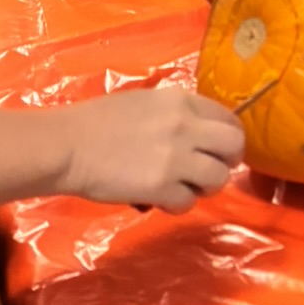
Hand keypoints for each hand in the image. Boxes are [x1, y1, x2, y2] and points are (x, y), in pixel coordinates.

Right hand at [58, 84, 245, 211]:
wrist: (68, 145)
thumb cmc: (97, 121)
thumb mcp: (146, 102)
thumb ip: (177, 114)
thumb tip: (199, 134)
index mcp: (182, 100)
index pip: (228, 117)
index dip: (227, 137)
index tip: (218, 149)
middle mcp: (186, 125)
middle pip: (235, 145)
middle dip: (227, 161)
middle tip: (210, 170)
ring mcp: (176, 157)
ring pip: (219, 178)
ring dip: (205, 187)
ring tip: (183, 187)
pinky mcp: (162, 187)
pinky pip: (189, 201)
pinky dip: (178, 204)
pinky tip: (161, 200)